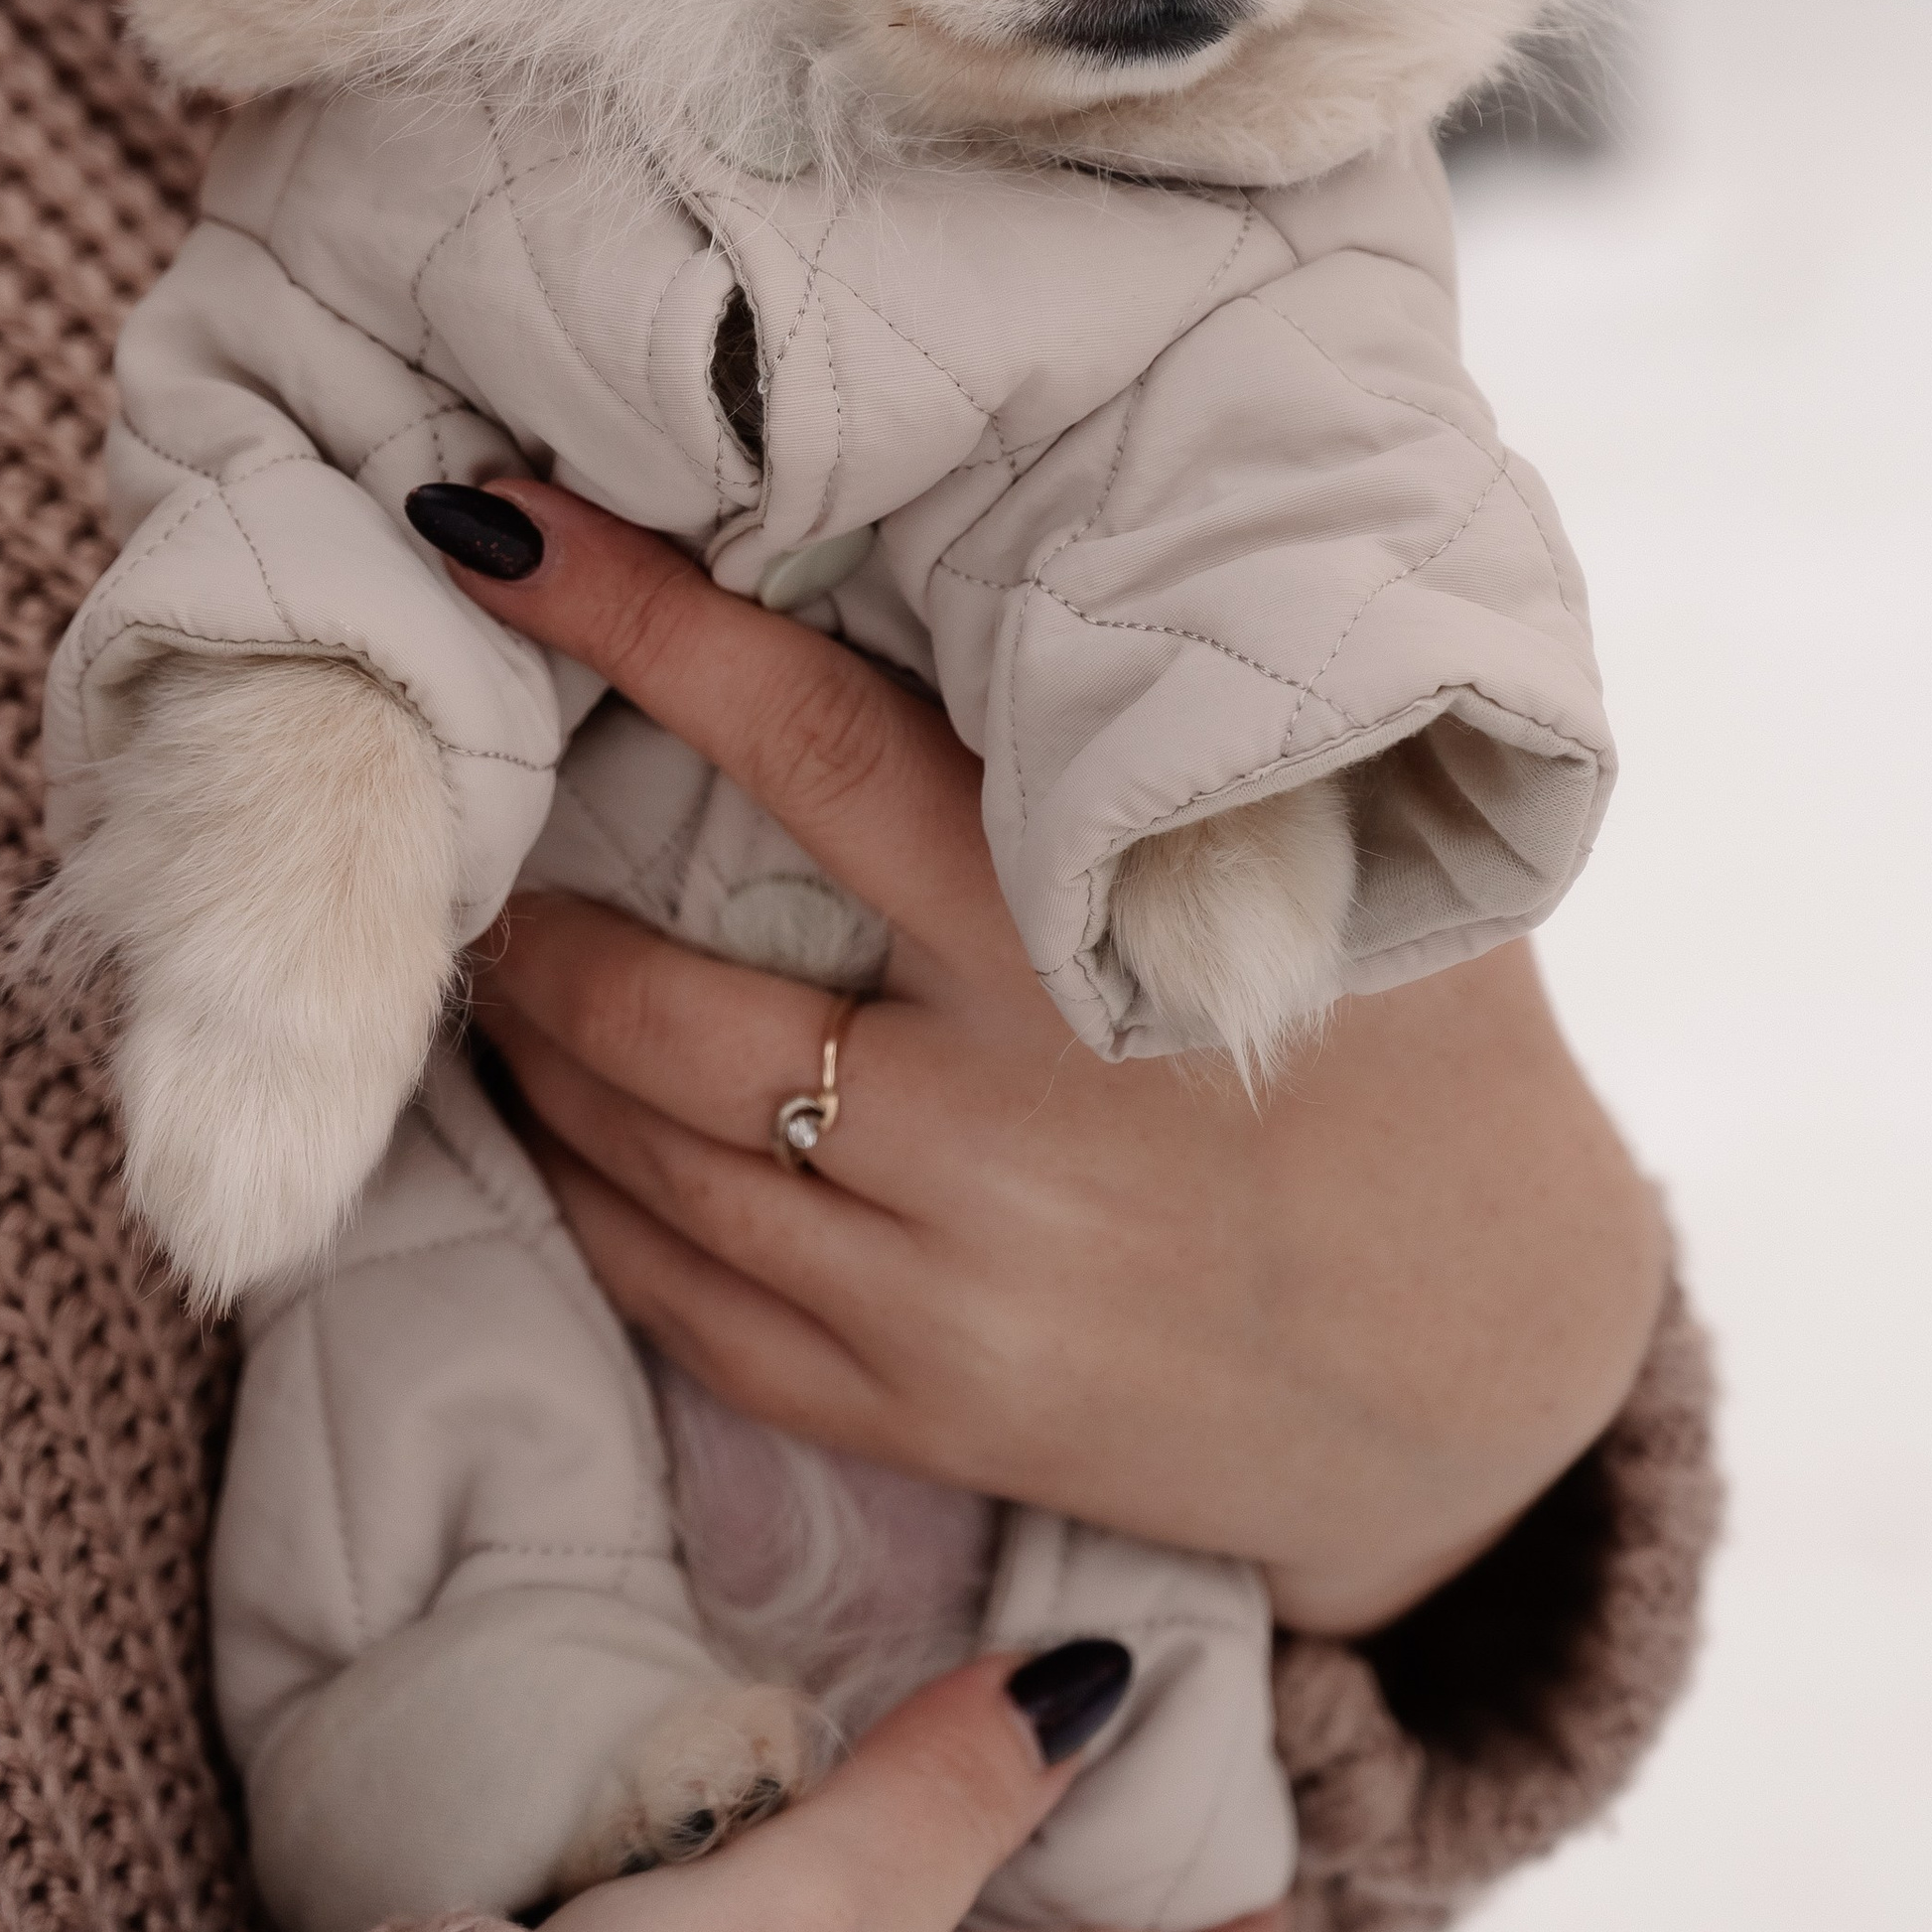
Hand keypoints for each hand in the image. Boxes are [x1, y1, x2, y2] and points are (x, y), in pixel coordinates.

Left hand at [427, 481, 1667, 1634]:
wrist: (1484, 1383)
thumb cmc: (1420, 1068)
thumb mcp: (1350, 875)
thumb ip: (1197, 736)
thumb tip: (1065, 519)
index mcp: (1082, 949)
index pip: (808, 738)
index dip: (638, 621)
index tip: (498, 527)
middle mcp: (992, 1128)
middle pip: (658, 997)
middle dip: (520, 905)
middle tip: (446, 823)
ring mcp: (945, 1293)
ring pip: (645, 1155)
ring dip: (533, 1053)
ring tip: (480, 965)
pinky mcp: (923, 1413)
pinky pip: (686, 1306)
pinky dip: (594, 1205)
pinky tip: (560, 1130)